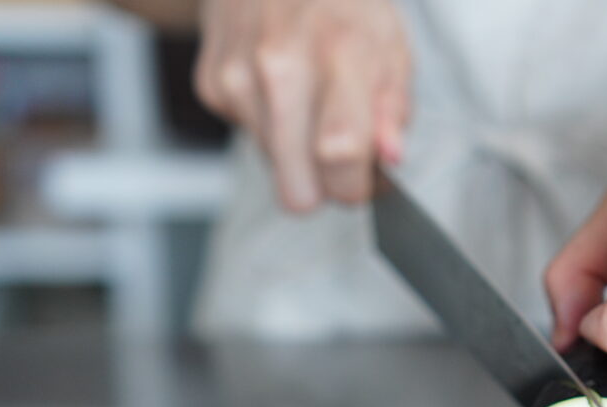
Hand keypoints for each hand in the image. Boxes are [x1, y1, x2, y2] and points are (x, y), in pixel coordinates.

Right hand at [195, 0, 410, 210]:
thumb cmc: (342, 4)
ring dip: (297, 149)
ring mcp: (238, 77)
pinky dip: (270, 125)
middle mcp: (281, 67)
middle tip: (340, 152)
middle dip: (324, 185)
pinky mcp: (212, 85)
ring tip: (309, 100)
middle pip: (298, 189)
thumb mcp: (390, 45)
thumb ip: (394, 109)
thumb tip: (389, 157)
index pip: (340, 155)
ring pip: (275, 169)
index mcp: (339, 54)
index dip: (356, 186)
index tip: (366, 181)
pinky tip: (280, 86)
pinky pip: (250, 140)